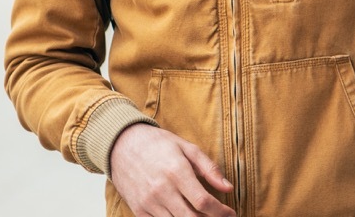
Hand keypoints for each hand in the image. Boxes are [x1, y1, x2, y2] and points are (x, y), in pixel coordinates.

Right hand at [109, 123, 234, 216]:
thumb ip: (210, 169)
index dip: (220, 212)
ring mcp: (148, 203)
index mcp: (177, 173)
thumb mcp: (188, 148)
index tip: (231, 214)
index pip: (203, 201)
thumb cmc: (159, 144)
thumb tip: (228, 188)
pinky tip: (184, 216)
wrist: (123, 146)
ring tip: (205, 216)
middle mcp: (162, 190)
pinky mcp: (138, 210)